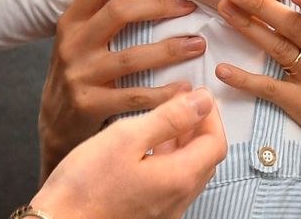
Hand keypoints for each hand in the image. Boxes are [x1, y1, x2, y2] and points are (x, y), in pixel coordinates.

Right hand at [31, 87, 226, 218]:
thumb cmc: (84, 184)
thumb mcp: (126, 137)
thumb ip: (169, 118)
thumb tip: (201, 101)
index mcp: (178, 179)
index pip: (216, 142)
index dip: (210, 114)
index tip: (196, 94)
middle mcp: (178, 200)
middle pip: (205, 158)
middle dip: (198, 127)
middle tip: (181, 102)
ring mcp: (164, 212)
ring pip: (187, 171)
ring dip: (183, 143)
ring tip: (163, 119)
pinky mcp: (148, 216)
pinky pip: (170, 184)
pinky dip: (167, 159)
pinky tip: (146, 147)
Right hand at [39, 0, 206, 177]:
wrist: (55, 124)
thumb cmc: (80, 73)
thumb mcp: (81, 39)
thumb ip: (105, 16)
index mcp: (71, 21)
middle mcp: (73, 44)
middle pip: (118, 12)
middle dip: (159, 5)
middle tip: (189, 6)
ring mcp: (80, 75)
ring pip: (131, 56)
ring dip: (170, 49)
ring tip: (198, 44)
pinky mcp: (90, 105)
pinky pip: (134, 96)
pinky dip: (163, 93)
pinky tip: (185, 88)